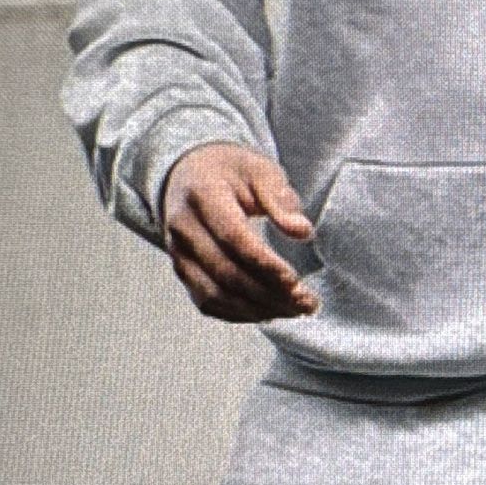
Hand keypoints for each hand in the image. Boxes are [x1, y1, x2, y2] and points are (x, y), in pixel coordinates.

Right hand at [160, 142, 319, 322]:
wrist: (189, 176)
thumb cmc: (231, 172)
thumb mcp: (259, 170)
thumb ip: (280, 198)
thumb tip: (302, 231)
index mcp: (202, 195)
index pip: (233, 238)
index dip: (265, 264)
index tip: (296, 281)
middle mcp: (183, 228)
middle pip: (226, 273)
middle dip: (269, 294)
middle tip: (307, 303)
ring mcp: (178, 254)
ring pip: (216, 295)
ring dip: (259, 309)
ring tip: (295, 310)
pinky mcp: (182, 272)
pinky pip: (208, 303)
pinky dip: (241, 314)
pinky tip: (271, 311)